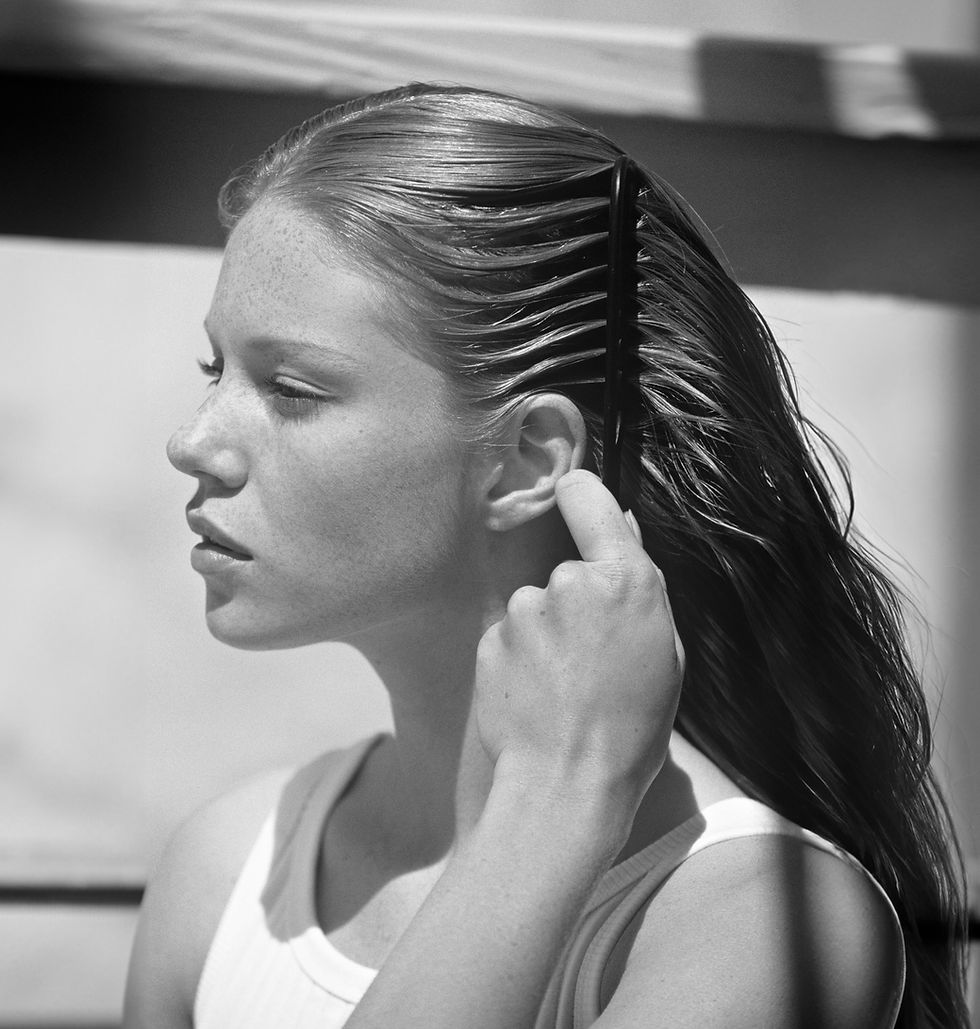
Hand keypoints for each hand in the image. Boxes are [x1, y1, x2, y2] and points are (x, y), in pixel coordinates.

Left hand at [475, 469, 684, 811]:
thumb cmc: (631, 728)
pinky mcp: (488, 639)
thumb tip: (621, 532)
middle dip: (576, 601)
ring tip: (564, 686)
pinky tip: (537, 695)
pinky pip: (509, 635)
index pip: (587, 497)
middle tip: (592, 657)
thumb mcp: (665, 655)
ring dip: (547, 633)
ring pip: (537, 606)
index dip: (581, 497)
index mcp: (623, 580)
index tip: (577, 500)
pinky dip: (520, 657)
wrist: (565, 784)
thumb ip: (641, 588)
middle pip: (568, 570)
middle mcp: (566, 582)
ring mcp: (522, 610)